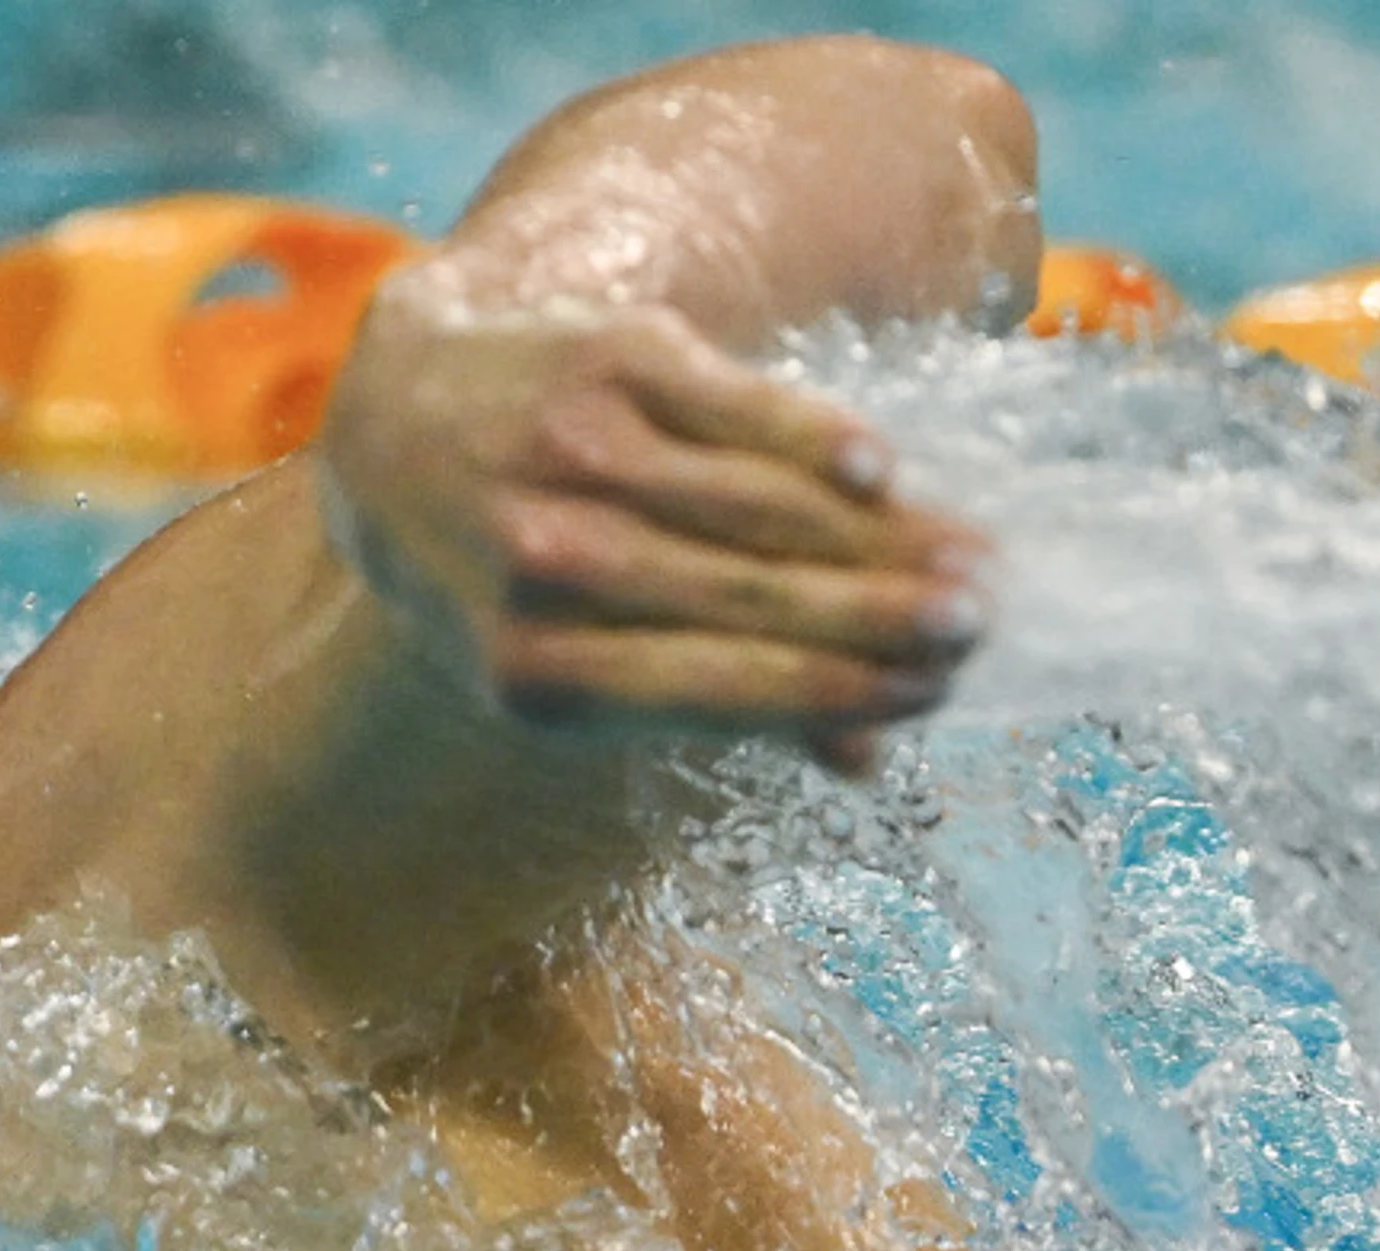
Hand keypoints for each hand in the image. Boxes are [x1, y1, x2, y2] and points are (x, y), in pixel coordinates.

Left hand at [313, 270, 992, 777]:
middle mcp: (547, 565)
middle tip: (984, 620)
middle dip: (886, 613)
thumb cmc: (509, 571)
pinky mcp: (603, 360)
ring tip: (972, 556)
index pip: (726, 686)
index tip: (942, 687)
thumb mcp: (571, 661)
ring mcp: (572, 455)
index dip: (845, 688)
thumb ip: (715, 704)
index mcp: (537, 673)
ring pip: (761, 506)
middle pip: (758, 596)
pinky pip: (739, 407)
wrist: (395, 420)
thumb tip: (868, 762)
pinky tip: (882, 470)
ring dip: (882, 536)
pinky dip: (815, 439)